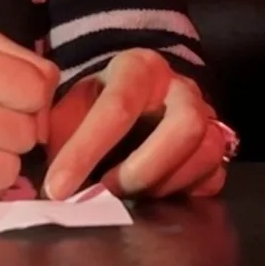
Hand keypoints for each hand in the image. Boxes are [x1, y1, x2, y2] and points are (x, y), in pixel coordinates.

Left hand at [40, 49, 228, 200]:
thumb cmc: (98, 104)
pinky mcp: (218, 146)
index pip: (117, 107)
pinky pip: (215, 176)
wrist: (139, 95)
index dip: (84, 151)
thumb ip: (58, 133)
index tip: (57, 188)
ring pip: (207, 152)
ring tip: (129, 196)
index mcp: (138, 69)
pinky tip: (155, 196)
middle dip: (144, 168)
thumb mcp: (72, 106)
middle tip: (108, 190)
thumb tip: (46, 178)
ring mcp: (207, 116)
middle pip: (185, 126)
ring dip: (164, 184)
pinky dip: (184, 192)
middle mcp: (180, 88)